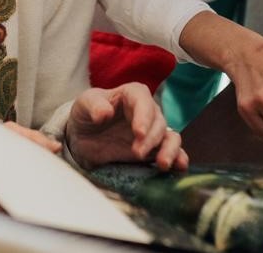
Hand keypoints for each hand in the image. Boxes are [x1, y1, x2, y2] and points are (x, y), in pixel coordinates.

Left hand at [66, 83, 187, 171]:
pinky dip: (178, 159)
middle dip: (150, 139)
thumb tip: (104, 113)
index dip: (143, 116)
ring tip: (162, 164)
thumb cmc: (86, 113)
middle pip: (158, 122)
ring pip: (171, 137)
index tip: (139, 132)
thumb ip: (94, 106)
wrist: (84, 137)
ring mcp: (152, 132)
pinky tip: (179, 167)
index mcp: (131, 94)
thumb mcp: (84, 104)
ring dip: (170, 150)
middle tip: (137, 153)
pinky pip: (172, 153)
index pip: (142, 99)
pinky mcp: (154, 150)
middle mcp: (147, 112)